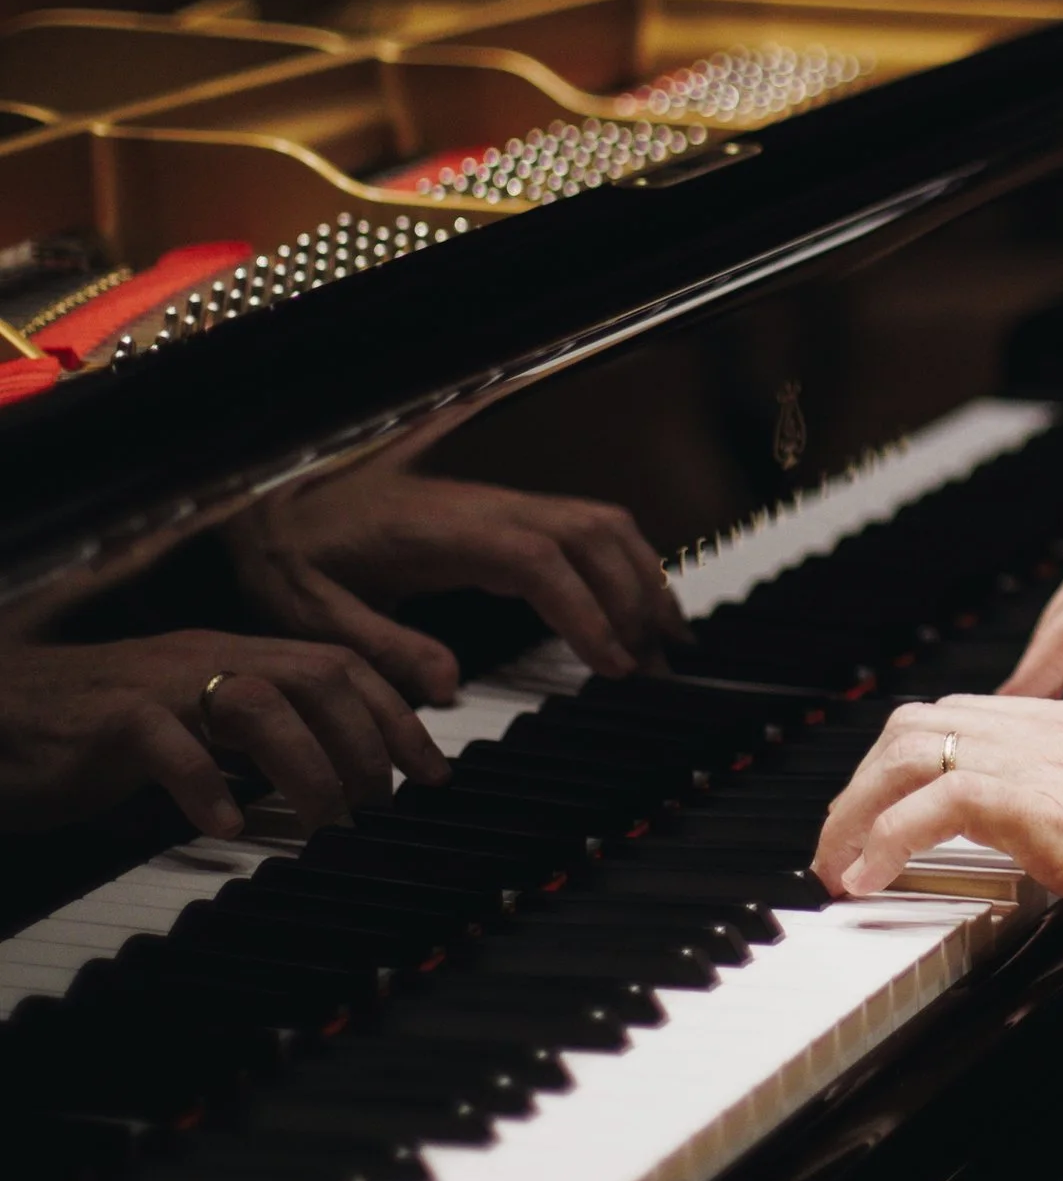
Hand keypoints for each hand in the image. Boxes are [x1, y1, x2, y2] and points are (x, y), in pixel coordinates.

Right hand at [0, 629, 446, 844]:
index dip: (396, 714)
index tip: (433, 771)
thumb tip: (334, 775)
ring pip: (257, 704)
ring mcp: (160, 684)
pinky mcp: (111, 721)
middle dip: (368, 742)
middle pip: (317, 676)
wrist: (3, 711)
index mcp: (235, 654)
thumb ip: (258, 737)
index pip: (339, 665)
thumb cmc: (100, 727)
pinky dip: (208, 786)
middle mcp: (207, 657)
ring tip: (327, 824)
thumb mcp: (196, 723)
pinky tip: (229, 826)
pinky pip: (170, 745)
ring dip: (306, 768)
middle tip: (382, 807)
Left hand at [231, 467, 682, 699]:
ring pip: (597, 520)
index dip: (585, 610)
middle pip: (589, 533)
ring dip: (641, 574)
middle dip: (635, 597)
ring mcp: (497, 502)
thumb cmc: (291, 548)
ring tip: (668, 639)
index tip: (615, 664)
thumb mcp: (311, 609)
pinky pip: (582, 525)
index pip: (537, 560)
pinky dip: (622, 561)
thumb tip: (447, 687)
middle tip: (658, 668)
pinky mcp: (500, 512)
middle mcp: (482, 505)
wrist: (276, 494)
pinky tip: (631, 605)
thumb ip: (379, 647)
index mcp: (440, 528)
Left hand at [815, 695, 1062, 947]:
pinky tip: (867, 879)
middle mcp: (1061, 731)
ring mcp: (1049, 761)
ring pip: (913, 746)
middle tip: (847, 836)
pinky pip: (931, 805)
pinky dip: (882, 839)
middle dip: (868, 778)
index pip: (977, 718)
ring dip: (858, 806)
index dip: (921, 758)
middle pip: (926, 719)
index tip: (894, 807)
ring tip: (840, 861)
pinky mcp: (1042, 804)